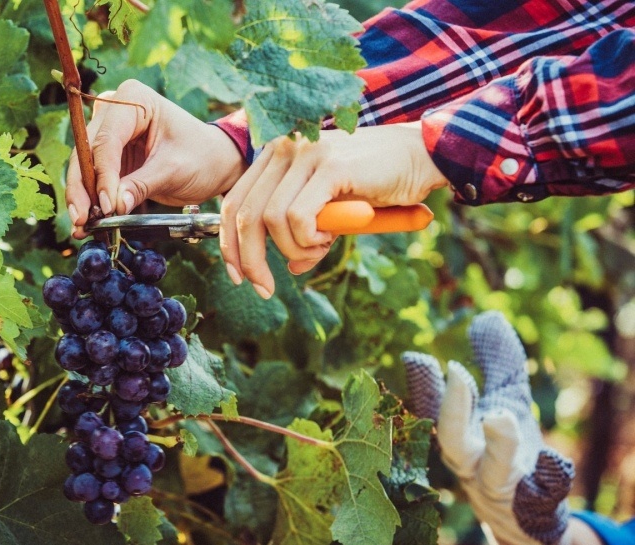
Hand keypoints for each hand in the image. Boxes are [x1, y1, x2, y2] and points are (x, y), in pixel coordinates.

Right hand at [65, 80, 247, 237]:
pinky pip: (93, 178)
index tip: (106, 205)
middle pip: (87, 151)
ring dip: (81, 197)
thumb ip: (142, 185)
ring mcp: (109, 132)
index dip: (102, 175)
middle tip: (81, 219)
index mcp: (134, 99)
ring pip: (84, 166)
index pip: (107, 139)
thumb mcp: (175, 170)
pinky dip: (90, 199)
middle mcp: (115, 111)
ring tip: (81, 225)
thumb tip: (113, 206)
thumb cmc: (202, 156)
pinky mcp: (110, 155)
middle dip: (83, 188)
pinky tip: (86, 222)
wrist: (214, 163)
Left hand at [219, 122, 447, 297]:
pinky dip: (309, 239)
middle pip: (243, 213)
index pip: (234, 202)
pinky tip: (330, 236)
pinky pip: (298, 217)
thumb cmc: (379, 184)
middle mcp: (284, 148)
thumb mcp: (333, 213)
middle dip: (250, 260)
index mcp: (276, 155)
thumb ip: (306, 232)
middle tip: (265, 288)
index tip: (239, 276)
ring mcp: (306, 153)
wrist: (423, 158)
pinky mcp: (330, 166)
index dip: (229, 244)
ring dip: (293, 248)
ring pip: (271, 218)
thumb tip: (291, 268)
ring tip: (322, 246)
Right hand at [401, 312, 574, 544]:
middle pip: (454, 442)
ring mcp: (502, 488)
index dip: (425, 385)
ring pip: (493, 472)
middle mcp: (472, 464)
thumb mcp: (506, 402)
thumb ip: (497, 363)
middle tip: (456, 373)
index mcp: (460, 436)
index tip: (417, 357)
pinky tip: (556, 460)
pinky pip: (542, 495)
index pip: (434, 409)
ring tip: (501, 417)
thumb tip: (486, 316)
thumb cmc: (509, 452)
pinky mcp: (536, 505)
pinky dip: (548, 478)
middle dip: (452, 409)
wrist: (528, 515)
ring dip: (498, 445)